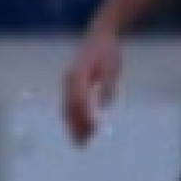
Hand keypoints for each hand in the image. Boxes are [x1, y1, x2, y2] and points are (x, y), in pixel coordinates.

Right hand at [63, 27, 121, 144]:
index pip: (78, 101)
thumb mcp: (113, 66)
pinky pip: (69, 105)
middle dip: (75, 126)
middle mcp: (69, 80)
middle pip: (69, 107)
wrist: (100, 36)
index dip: (84, 117)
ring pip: (67, 108)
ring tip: (81, 143)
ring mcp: (68, 82)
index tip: (93, 130)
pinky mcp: (71, 85)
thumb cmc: (108, 51)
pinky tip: (81, 130)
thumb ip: (108, 85)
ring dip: (72, 126)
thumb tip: (104, 106)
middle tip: (83, 145)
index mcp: (78, 75)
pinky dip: (73, 118)